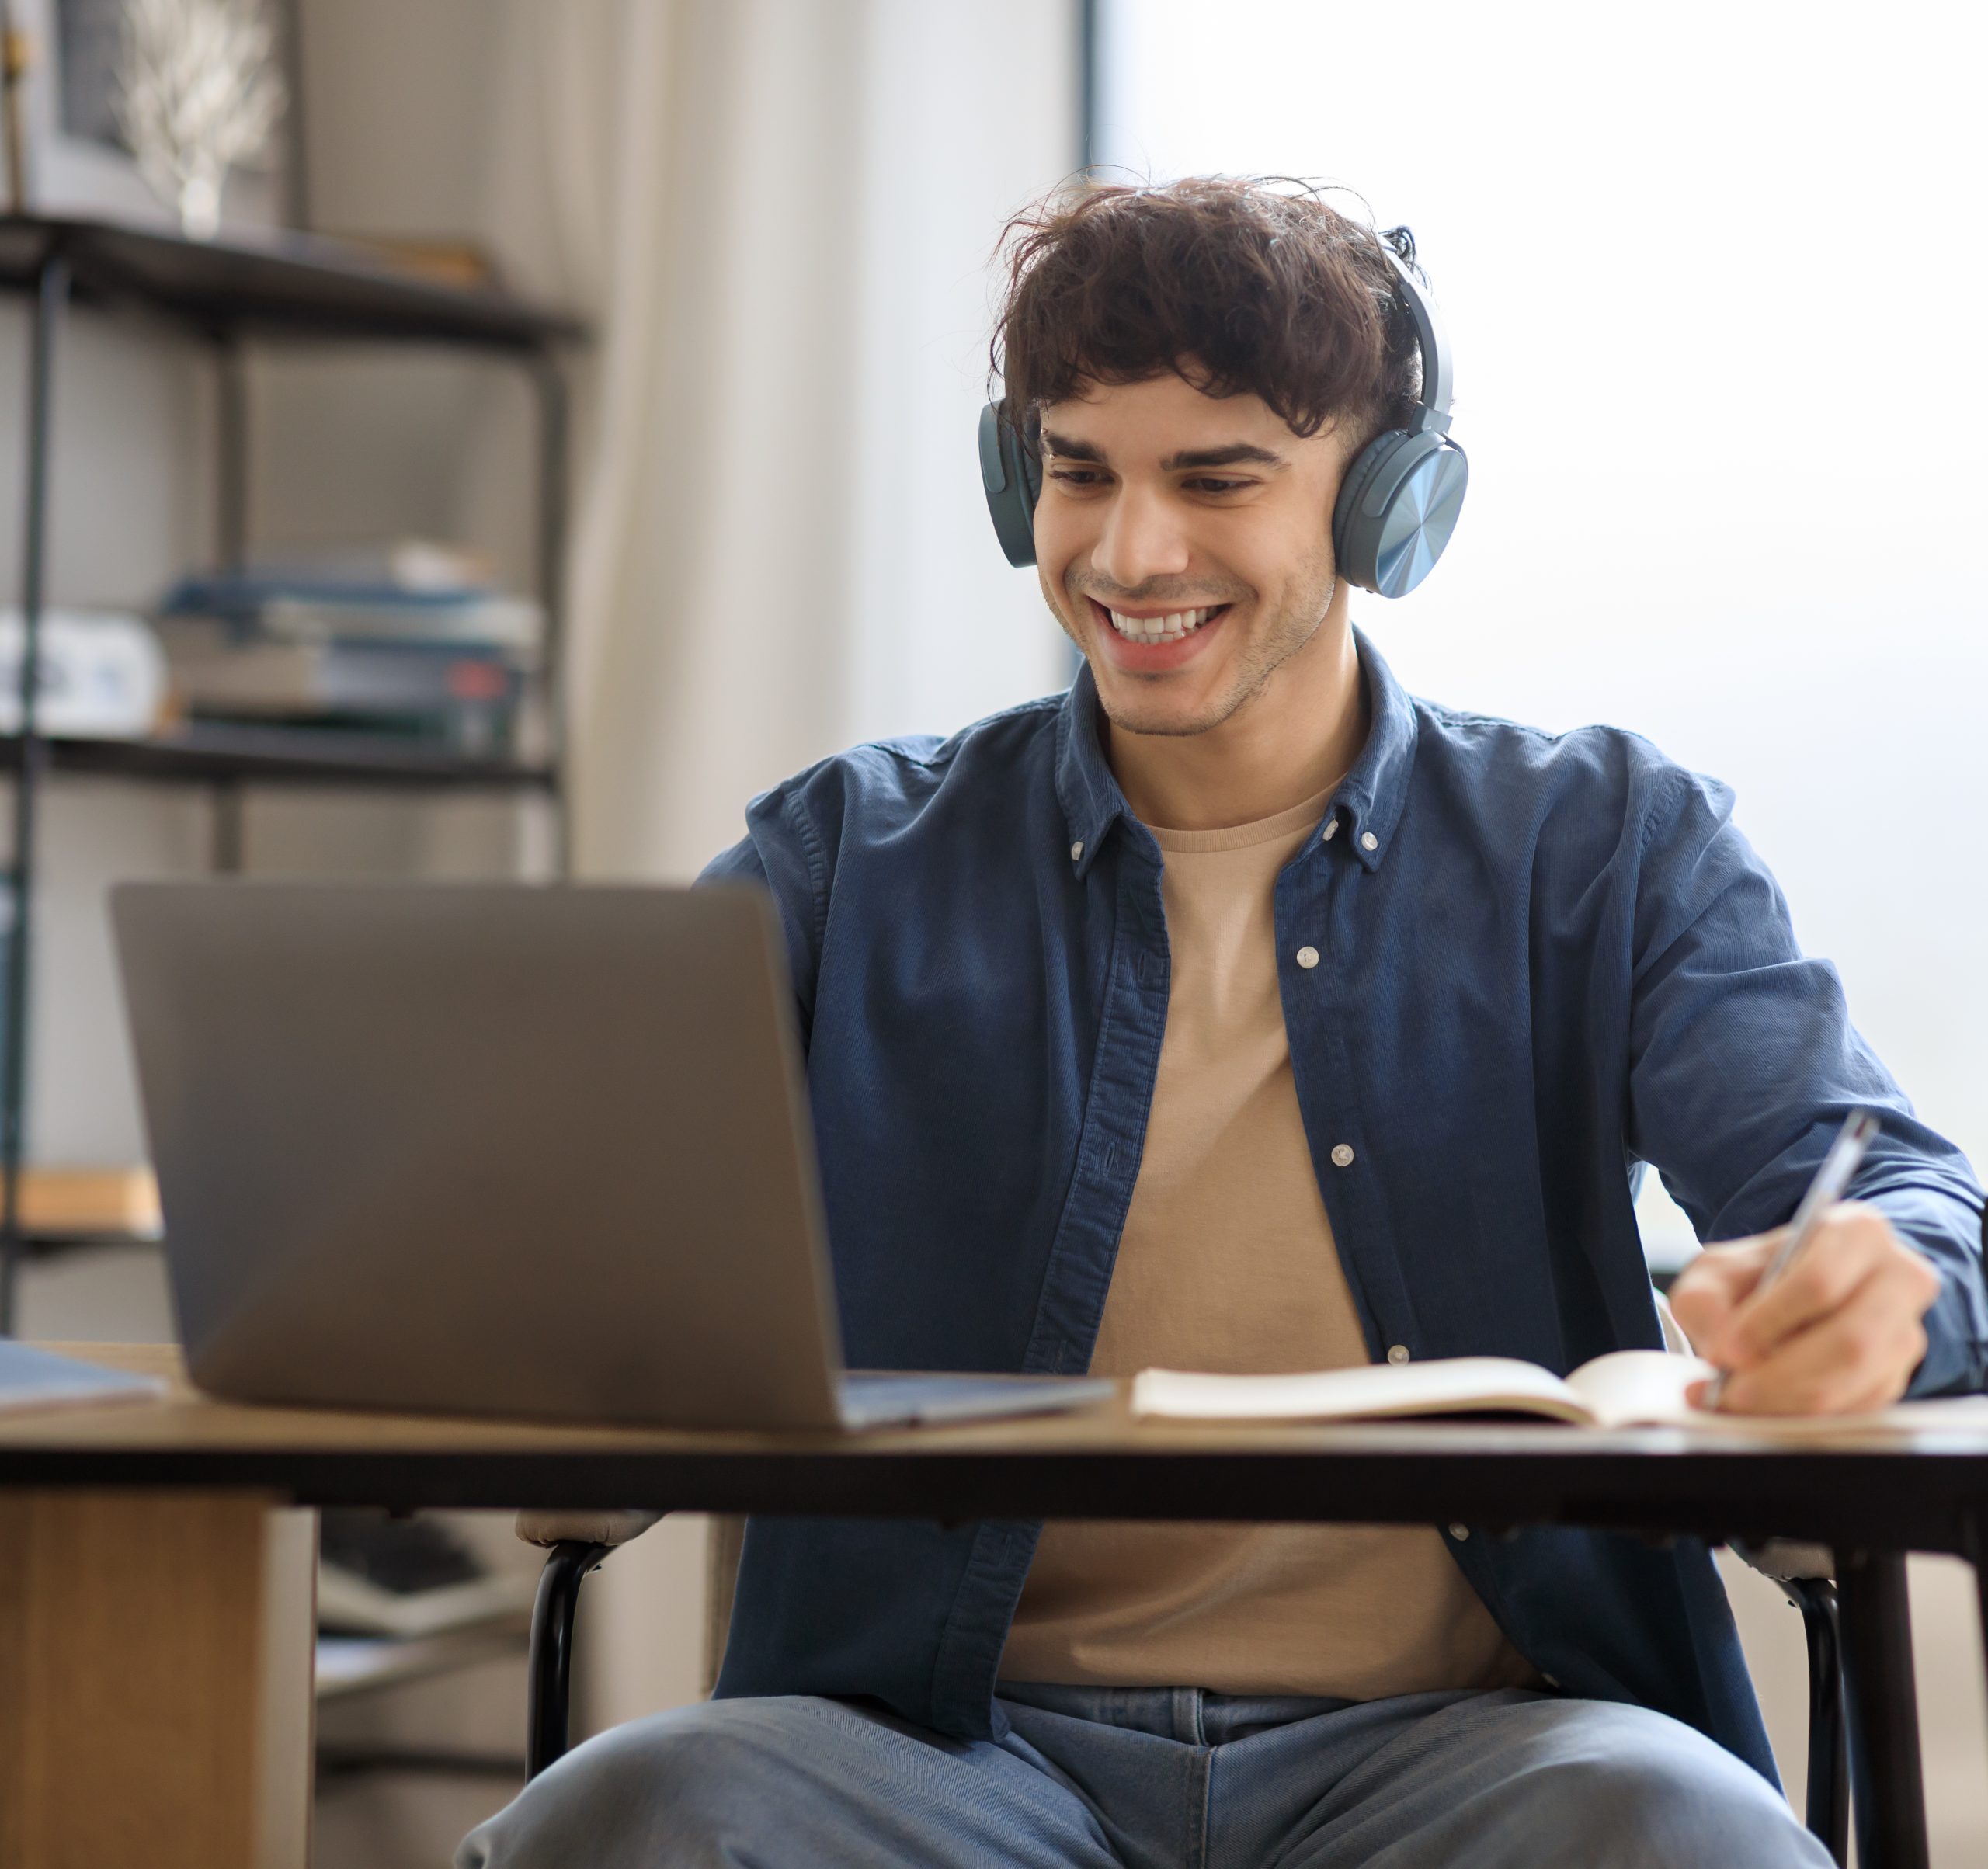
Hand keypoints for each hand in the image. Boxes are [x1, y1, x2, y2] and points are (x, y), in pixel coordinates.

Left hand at [1667, 1201, 1940, 1413]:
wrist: (1796, 1293)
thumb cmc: (1758, 1275)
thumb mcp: (1718, 1271)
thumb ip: (1708, 1303)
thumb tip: (1725, 1355)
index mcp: (1856, 1232)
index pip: (1819, 1282)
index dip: (1770, 1321)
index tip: (1725, 1351)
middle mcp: (1898, 1279)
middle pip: (1850, 1340)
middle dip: (1782, 1375)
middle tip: (1729, 1392)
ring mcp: (1906, 1332)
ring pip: (1858, 1381)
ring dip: (1791, 1402)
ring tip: (1736, 1404)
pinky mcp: (1897, 1376)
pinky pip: (1859, 1409)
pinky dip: (1807, 1417)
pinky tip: (1764, 1411)